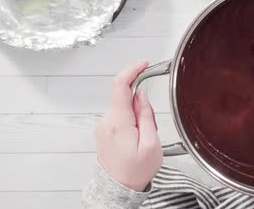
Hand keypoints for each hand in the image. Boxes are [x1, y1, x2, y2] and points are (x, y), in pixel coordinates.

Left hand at [95, 61, 162, 191]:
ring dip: (137, 118)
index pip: (120, 85)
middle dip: (142, 107)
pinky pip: (120, 118)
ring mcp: (103, 126)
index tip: (143, 64)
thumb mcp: (151, 144)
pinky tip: (135, 140)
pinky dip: (131, 123)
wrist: (118, 189)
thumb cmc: (135, 171)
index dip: (132, 70)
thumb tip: (141, 96)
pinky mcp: (104, 131)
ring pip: (125, 109)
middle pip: (126, 98)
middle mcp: (106, 121)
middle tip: (150, 129)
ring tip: (142, 140)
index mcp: (118, 122)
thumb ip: (146, 115)